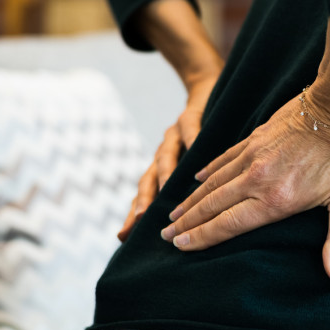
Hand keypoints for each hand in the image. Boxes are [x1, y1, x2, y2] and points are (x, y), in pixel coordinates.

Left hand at [116, 68, 221, 242]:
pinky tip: (197, 147)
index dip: (133, 215)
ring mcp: (173, 135)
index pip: (144, 196)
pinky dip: (193, 139)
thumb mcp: (192, 163)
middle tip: (140, 219)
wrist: (207, 92)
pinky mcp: (189, 116)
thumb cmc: (202, 135)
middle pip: (148, 180)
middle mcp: (162, 153)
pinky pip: (190, 130)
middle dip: (144, 199)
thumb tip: (187, 222)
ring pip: (165, 156)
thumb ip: (188, 188)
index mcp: (161, 169)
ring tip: (167, 189)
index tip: (123, 238)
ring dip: (166, 173)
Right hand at [158, 86, 329, 283]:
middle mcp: (256, 179)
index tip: (180, 247)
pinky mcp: (253, 138)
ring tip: (172, 214)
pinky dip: (207, 171)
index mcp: (275, 199)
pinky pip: (223, 159)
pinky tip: (196, 179)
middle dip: (187, 223)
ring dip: (191, 200)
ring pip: (212, 183)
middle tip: (165, 236)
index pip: (228, 224)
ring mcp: (251, 156)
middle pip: (212, 205)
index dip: (202, 237)